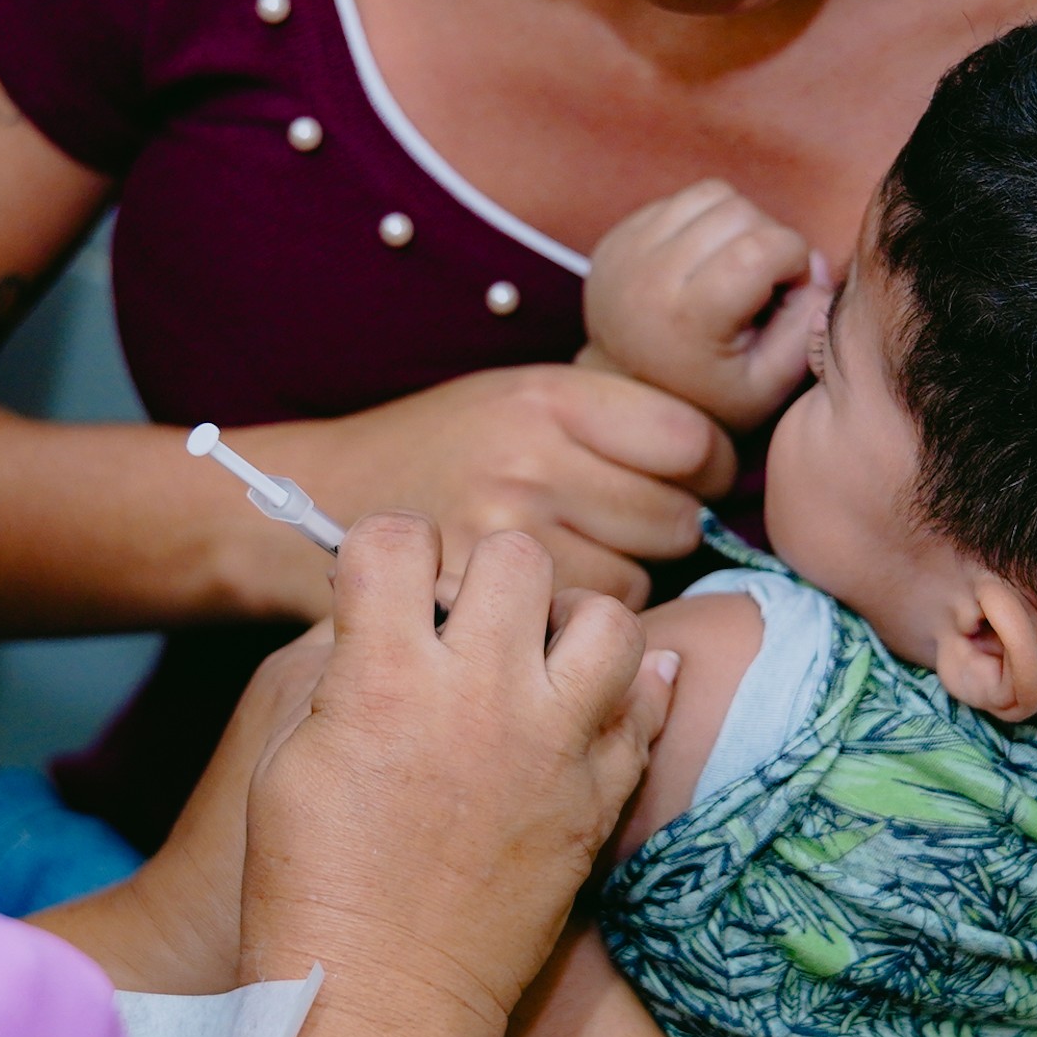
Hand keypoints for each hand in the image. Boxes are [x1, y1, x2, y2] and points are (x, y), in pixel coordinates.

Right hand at [233, 513, 679, 1036]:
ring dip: (570, 620)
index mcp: (385, 677)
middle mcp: (481, 695)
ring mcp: (554, 745)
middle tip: (466, 613)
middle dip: (484, 568)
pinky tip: (585, 699)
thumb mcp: (288, 752)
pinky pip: (648, 704)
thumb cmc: (310, 880)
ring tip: (536, 652)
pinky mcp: (598, 796)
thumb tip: (389, 605)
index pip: (397, 539)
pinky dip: (628, 688)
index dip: (383, 549)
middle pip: (517, 555)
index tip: (383, 578)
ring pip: (609, 616)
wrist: (379, 995)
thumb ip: (345, 661)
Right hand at [241, 365, 735, 612]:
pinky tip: (548, 617)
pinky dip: (581, 635)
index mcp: (547, 399)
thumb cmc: (438, 446)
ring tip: (571, 574)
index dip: (703, 466)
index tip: (684, 479)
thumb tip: (718, 462)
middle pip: (673, 519)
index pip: (691, 441)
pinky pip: (580, 640)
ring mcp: (504, 544)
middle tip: (617, 533)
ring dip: (620, 589)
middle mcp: (530, 465)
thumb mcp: (518, 395)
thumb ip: (608, 417)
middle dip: (661, 530)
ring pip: (637, 585)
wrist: (318, 493)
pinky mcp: (479, 613)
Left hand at [582, 179, 835, 430]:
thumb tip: (815, 262)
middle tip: (760, 286)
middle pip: (741, 211)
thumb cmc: (710, 398)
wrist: (630, 402)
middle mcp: (649, 276)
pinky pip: (680, 201)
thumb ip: (808, 325)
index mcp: (688, 316)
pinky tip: (703, 265)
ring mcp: (626, 252)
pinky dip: (705, 223)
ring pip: (712, 195)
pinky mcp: (616, 238)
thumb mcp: (771, 385)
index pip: (766, 246)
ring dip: (738, 224)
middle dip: (769, 240)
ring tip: (734, 269)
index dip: (795, 262)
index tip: (786, 296)